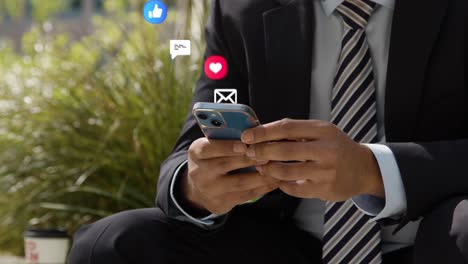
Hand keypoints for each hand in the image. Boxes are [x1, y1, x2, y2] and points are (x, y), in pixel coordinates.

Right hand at [182, 138, 278, 214]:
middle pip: (225, 164)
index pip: (209, 148)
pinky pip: (245, 195)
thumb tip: (255, 132)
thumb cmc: (213, 158)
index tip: (245, 145)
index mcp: (196, 152)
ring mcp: (210, 190)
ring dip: (261, 175)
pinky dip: (262, 188)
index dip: (227, 146)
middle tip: (268, 154)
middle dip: (249, 159)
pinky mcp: (221, 203)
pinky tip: (275, 181)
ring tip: (277, 168)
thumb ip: (228, 139)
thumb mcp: (212, 146)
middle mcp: (199, 172)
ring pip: (239, 182)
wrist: (198, 188)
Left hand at [240, 119, 383, 201]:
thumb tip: (260, 133)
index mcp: (322, 131)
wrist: (363, 169)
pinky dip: (281, 183)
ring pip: (286, 171)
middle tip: (248, 152)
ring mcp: (326, 172)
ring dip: (268, 169)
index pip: (287, 128)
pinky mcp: (324, 189)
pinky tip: (277, 179)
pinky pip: (293, 188)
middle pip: (284, 150)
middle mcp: (326, 150)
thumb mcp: (321, 132)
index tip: (246, 136)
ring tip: (261, 166)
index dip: (263, 132)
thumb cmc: (334, 147)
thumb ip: (295, 132)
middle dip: (261, 152)